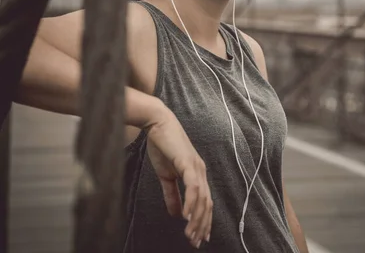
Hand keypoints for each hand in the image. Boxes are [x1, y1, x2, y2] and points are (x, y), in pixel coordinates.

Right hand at [145, 105, 212, 248]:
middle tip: (196, 242)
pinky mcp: (187, 162)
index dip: (204, 221)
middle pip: (207, 204)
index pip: (205, 202)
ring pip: (202, 198)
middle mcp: (201, 172)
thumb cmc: (161, 146)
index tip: (200, 238)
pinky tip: (187, 216)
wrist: (157, 124)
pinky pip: (193, 186)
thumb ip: (172, 195)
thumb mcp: (166, 176)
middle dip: (202, 225)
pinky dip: (192, 202)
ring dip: (197, 218)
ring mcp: (196, 167)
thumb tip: (176, 214)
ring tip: (190, 234)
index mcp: (197, 174)